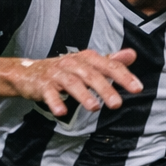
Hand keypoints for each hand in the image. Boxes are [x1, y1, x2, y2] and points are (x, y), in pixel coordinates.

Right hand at [4, 48, 140, 116]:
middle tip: (117, 104)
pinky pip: (49, 93)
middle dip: (105, 89)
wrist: (28, 72)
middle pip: (91, 75)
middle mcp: (73, 63)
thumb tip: (132, 54)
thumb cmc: (66, 70)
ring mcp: (57, 73)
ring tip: (94, 107)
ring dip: (83, 95)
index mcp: (87, 58)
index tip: (137, 88)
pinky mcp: (42, 84)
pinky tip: (62, 111)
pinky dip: (55, 101)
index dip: (124, 76)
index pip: (109, 65)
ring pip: (72, 83)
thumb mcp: (89, 64)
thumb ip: (111, 62)